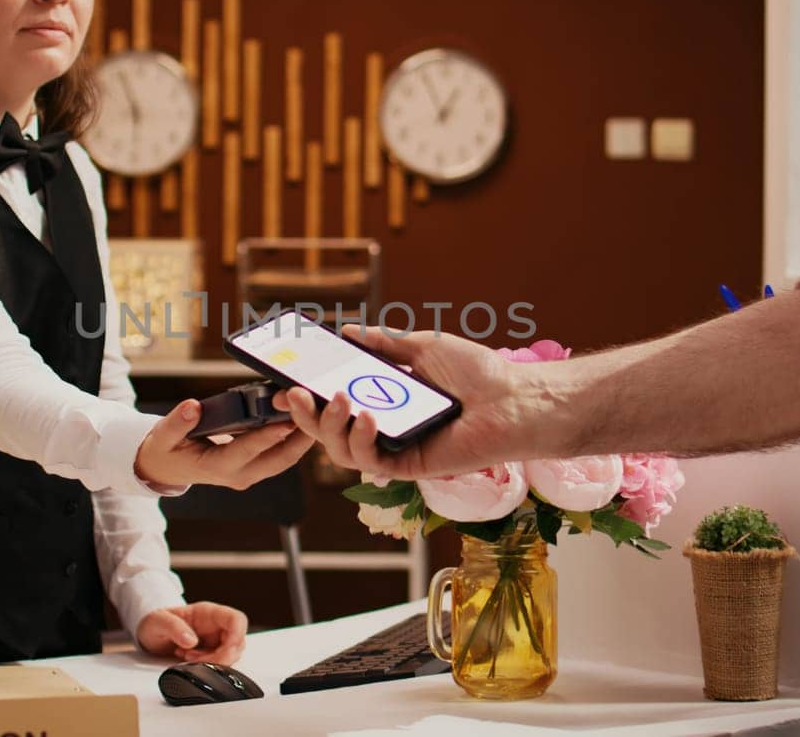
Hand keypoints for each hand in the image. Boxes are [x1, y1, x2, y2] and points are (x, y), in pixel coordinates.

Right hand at [134, 399, 313, 488]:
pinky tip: (306, 419)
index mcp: (216, 468)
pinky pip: (280, 456)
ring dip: (301, 439)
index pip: (246, 451)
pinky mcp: (255, 468)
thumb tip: (192, 407)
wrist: (167, 468)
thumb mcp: (163, 436)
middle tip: (317, 414)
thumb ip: (177, 422)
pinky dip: (294, 440)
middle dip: (299, 439)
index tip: (287, 422)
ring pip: (284, 459)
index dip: (267, 437)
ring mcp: (249, 474)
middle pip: (277, 459)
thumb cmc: (167, 449)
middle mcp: (238, 475)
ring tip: (319, 414)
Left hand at [136, 602, 247, 663]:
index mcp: (208, 613)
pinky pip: (218, 662)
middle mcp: (215, 625)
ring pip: (230, 655)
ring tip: (188, 657)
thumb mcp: (158, 622)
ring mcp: (214, 639)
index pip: (236, 619)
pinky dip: (205, 665)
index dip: (237, 636)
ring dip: (212, 662)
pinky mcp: (211, 652)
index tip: (225, 652)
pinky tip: (188, 659)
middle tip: (197, 660)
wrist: (149, 633)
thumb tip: (191, 641)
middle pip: (237, 641)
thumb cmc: (155, 622)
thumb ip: (174, 628)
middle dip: (222, 656)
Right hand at [273, 326, 552, 478]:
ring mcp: (396, 450)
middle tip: (294, 396)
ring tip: (334, 399)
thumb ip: (384, 344)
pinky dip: (362, 439)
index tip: (285, 384)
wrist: (513, 398)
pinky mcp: (410, 467)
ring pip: (343, 451)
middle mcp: (387, 429)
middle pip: (330, 432)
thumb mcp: (423, 346)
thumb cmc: (477, 373)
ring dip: (329, 427)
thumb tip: (349, 332)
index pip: (336, 404)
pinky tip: (368, 416)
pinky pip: (373, 461)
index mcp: (386, 402)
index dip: (307, 399)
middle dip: (306, 417)